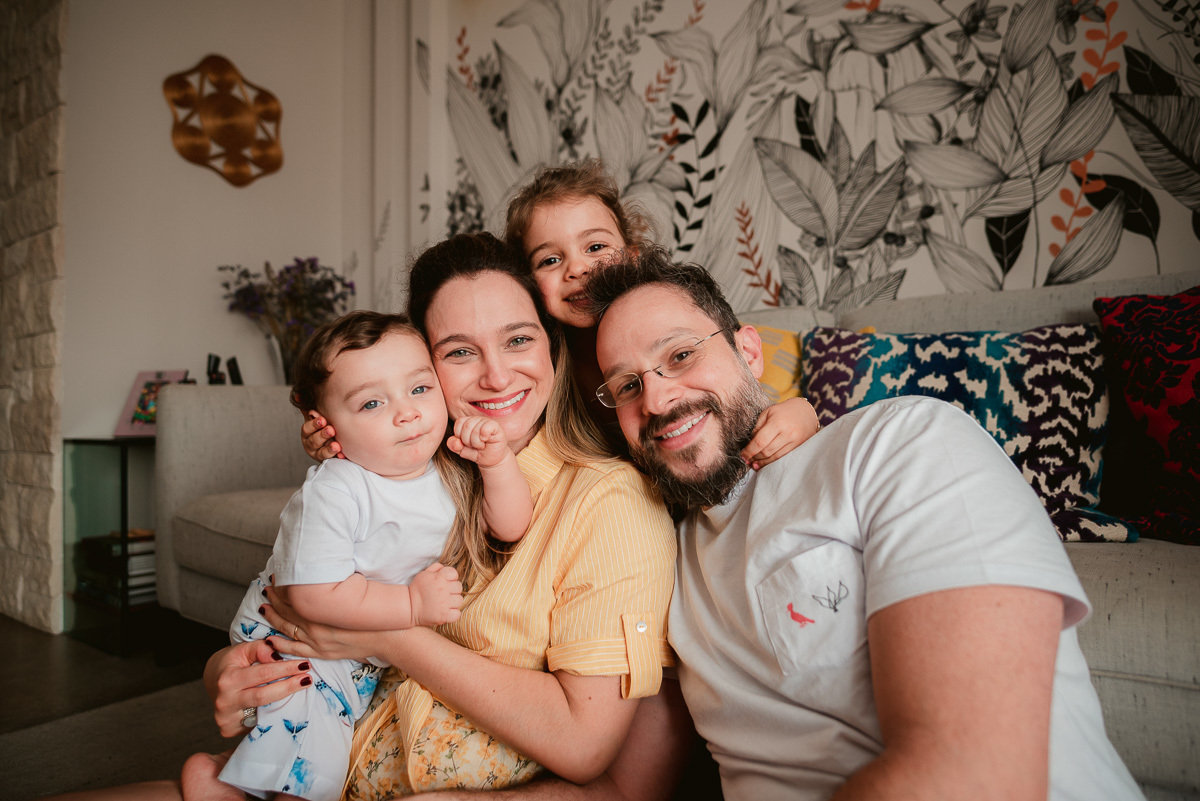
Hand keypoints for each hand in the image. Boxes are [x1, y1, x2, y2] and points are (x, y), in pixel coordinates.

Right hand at [205, 640, 310, 737]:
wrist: (212, 681)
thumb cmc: (231, 663)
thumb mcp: (242, 649)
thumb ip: (260, 649)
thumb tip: (278, 657)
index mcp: (227, 679)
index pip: (263, 674)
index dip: (286, 669)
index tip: (304, 664)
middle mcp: (225, 701)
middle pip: (264, 696)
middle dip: (289, 686)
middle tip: (307, 679)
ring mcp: (226, 719)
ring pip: (262, 712)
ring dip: (285, 701)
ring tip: (302, 688)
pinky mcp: (230, 730)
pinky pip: (257, 723)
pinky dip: (274, 714)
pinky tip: (288, 706)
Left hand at [261, 583, 391, 661]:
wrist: (388, 637)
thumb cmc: (375, 614)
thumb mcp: (358, 592)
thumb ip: (339, 586)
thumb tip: (327, 573)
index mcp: (324, 609)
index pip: (296, 595)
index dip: (284, 586)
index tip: (278, 576)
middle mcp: (316, 625)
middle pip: (288, 610)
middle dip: (275, 598)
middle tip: (266, 588)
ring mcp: (317, 641)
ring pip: (287, 629)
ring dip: (274, 618)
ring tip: (265, 608)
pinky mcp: (322, 653)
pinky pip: (295, 649)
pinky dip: (280, 645)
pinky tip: (269, 639)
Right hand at [302, 410, 343, 460]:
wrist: (334, 442)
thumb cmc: (323, 427)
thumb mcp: (316, 418)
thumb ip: (309, 408)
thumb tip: (299, 394)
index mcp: (307, 432)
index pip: (307, 428)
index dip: (314, 424)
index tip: (323, 420)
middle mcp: (310, 443)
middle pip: (314, 440)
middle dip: (322, 435)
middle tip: (331, 430)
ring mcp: (318, 453)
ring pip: (321, 452)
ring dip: (329, 448)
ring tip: (337, 445)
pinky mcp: (327, 460)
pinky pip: (331, 460)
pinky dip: (336, 457)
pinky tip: (342, 455)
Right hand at [408, 563, 463, 626]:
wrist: (408, 606)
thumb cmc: (417, 590)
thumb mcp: (424, 574)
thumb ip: (435, 568)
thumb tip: (444, 567)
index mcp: (439, 578)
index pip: (454, 573)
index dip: (451, 577)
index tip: (446, 582)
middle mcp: (443, 589)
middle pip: (459, 587)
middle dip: (452, 590)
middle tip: (444, 594)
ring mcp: (444, 603)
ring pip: (459, 600)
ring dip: (453, 602)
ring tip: (445, 603)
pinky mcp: (444, 615)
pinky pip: (457, 614)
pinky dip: (453, 613)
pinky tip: (446, 611)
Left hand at [447, 416, 509, 467]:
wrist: (493, 460)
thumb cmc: (479, 453)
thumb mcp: (463, 451)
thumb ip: (454, 446)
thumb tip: (456, 442)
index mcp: (468, 422)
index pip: (459, 423)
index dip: (460, 436)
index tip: (467, 444)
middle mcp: (477, 419)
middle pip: (466, 426)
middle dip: (468, 441)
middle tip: (475, 446)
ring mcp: (487, 422)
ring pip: (476, 429)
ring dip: (477, 442)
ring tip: (481, 445)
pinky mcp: (496, 426)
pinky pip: (486, 427)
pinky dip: (484, 437)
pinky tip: (486, 440)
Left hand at [741, 397, 820, 469]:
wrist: (806, 411)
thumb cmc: (784, 411)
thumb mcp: (768, 412)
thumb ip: (757, 427)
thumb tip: (749, 443)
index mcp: (777, 422)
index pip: (760, 441)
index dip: (749, 450)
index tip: (742, 455)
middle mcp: (787, 433)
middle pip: (767, 451)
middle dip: (754, 457)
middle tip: (746, 460)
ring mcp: (795, 441)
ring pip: (775, 457)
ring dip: (762, 462)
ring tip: (753, 464)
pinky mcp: (799, 447)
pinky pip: (783, 457)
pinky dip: (772, 462)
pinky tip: (764, 463)